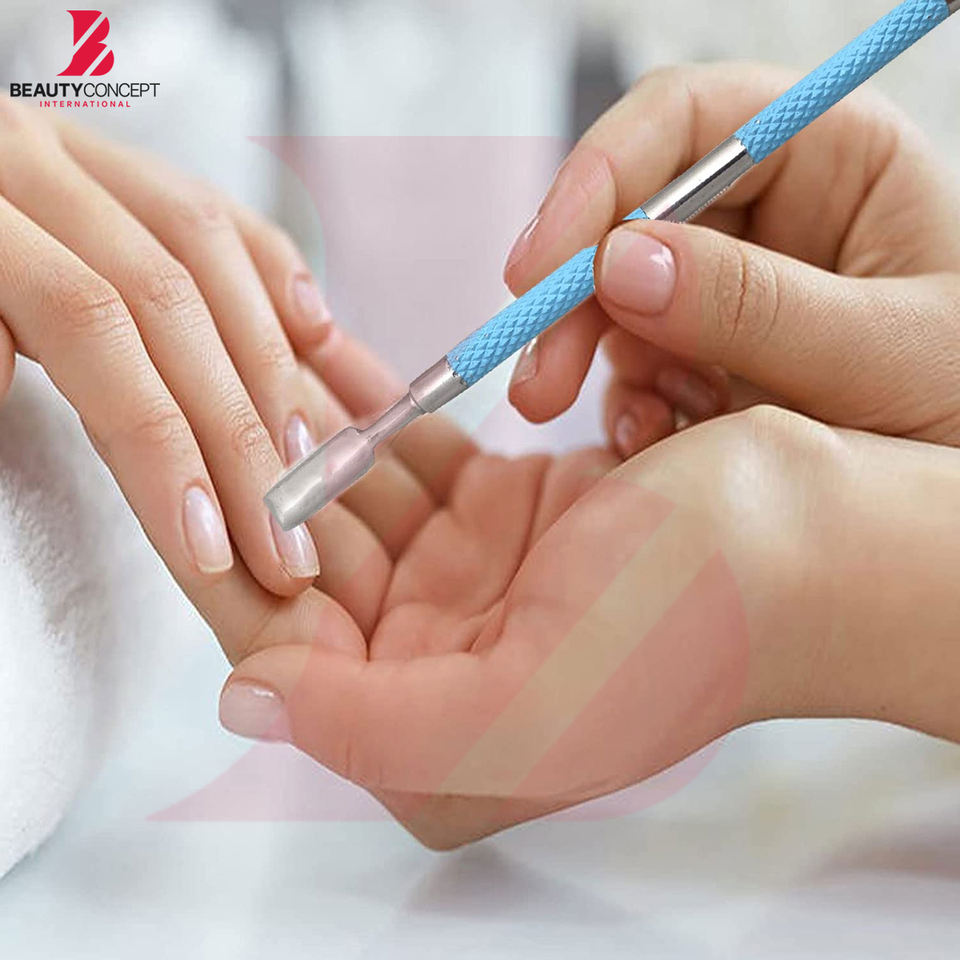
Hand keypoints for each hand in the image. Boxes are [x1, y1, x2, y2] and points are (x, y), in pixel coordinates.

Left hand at [0, 99, 364, 599]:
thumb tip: (8, 378)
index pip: (89, 324)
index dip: (161, 445)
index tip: (206, 546)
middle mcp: (31, 162)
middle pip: (169, 302)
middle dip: (238, 437)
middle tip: (279, 537)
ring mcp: (82, 155)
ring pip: (210, 251)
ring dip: (270, 370)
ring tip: (303, 462)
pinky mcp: (121, 167)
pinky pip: (220, 210)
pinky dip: (276, 274)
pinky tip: (314, 336)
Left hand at [209, 324, 959, 847]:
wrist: (823, 532)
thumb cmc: (705, 614)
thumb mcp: (539, 699)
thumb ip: (380, 728)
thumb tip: (245, 703)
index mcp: (440, 737)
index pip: (290, 657)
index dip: (230, 568)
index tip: (185, 480)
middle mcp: (444, 667)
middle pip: (311, 569)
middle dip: (259, 478)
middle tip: (205, 386)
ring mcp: (471, 583)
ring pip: (353, 499)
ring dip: (304, 427)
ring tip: (248, 350)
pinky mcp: (502, 511)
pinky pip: (408, 451)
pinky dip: (367, 401)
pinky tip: (320, 352)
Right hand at [504, 63, 959, 454]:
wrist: (959, 511)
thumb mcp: (884, 356)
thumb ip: (755, 310)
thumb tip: (620, 266)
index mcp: (835, 158)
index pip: (689, 123)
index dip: (599, 178)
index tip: (541, 267)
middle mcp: (770, 213)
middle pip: (631, 213)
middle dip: (576, 296)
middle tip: (538, 377)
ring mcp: (729, 287)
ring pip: (618, 295)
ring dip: (595, 359)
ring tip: (635, 424)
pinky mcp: (705, 354)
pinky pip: (633, 362)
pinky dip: (632, 402)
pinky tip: (662, 436)